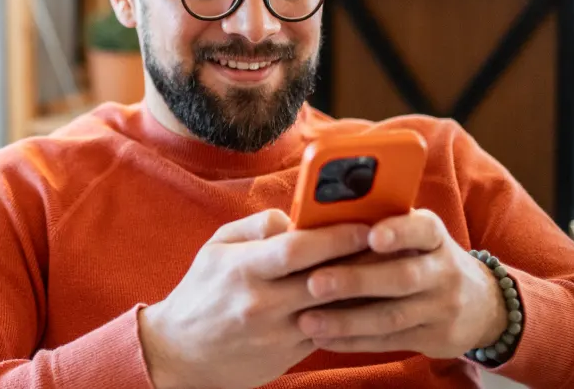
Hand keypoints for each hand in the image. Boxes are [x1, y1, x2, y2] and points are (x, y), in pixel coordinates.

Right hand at [138, 209, 371, 388]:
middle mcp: (262, 302)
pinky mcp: (289, 355)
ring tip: (393, 268)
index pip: (298, 248)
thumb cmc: (201, 293)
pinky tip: (373, 298)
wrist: (178, 355)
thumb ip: (257, 226)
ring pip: (335, 309)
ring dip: (366, 289)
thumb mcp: (216, 248)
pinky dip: (353, 314)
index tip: (367, 222)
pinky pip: (329, 331)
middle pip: (325, 278)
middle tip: (395, 242)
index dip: (336, 234)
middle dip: (363, 259)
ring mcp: (277, 333)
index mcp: (244, 268)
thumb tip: (296, 218)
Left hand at [295, 209, 507, 358]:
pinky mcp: (435, 338)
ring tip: (308, 320)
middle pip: (401, 277)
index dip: (398, 232)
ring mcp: (442, 308)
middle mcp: (444, 270)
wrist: (479, 303)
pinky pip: (390, 341)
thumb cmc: (425, 257)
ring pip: (392, 316)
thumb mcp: (417, 234)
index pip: (422, 230)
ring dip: (346, 320)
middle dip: (356, 281)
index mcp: (434, 236)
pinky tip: (324, 339)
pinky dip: (354, 341)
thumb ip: (381, 224)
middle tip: (314, 283)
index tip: (370, 236)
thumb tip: (321, 218)